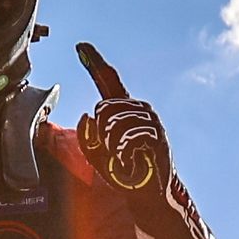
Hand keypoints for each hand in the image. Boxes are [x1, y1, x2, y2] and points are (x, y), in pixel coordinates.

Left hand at [71, 43, 165, 192]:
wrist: (146, 193)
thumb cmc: (122, 171)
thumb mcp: (96, 154)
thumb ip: (86, 136)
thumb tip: (86, 115)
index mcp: (123, 109)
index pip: (107, 80)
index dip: (94, 62)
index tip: (80, 45)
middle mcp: (138, 108)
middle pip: (104, 106)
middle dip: (101, 132)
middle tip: (112, 151)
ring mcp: (150, 120)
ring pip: (114, 122)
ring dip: (112, 146)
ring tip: (122, 158)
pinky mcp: (157, 135)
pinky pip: (129, 136)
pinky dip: (123, 153)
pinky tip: (129, 161)